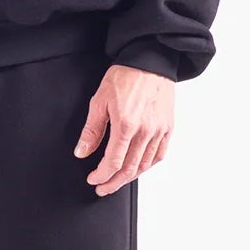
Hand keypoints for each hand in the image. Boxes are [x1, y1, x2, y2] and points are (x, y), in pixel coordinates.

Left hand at [74, 64, 174, 196]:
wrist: (150, 61)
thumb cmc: (125, 77)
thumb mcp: (99, 101)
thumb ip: (91, 130)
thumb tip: (81, 152)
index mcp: (126, 125)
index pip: (113, 162)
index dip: (101, 175)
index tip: (93, 179)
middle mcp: (145, 131)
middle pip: (129, 169)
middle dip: (113, 182)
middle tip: (102, 187)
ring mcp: (159, 131)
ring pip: (144, 165)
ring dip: (129, 178)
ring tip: (117, 181)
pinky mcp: (168, 128)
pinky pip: (159, 155)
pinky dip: (147, 166)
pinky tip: (138, 168)